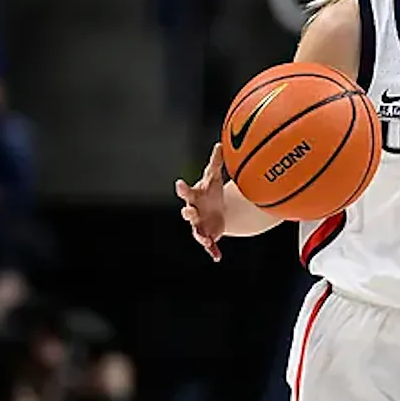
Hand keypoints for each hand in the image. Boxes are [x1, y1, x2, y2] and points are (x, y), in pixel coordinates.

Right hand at [175, 143, 226, 260]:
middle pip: (187, 212)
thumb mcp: (214, 177)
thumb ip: (216, 162)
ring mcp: (198, 224)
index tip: (179, 183)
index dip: (182, 188)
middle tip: (190, 212)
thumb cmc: (212, 191)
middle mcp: (193, 210)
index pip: (185, 191)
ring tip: (206, 238)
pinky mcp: (207, 235)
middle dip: (188, 213)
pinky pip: (207, 243)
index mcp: (193, 196)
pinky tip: (216, 256)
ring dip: (200, 234)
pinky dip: (211, 249)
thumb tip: (220, 144)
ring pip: (196, 230)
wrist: (218, 210)